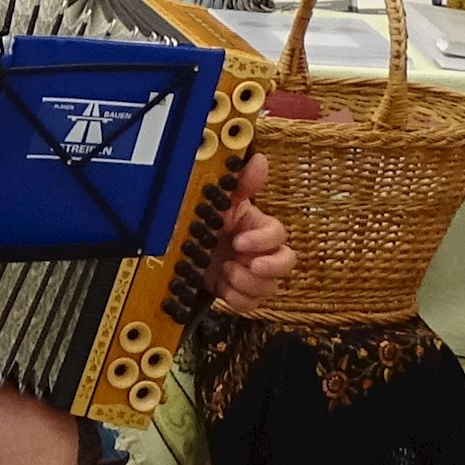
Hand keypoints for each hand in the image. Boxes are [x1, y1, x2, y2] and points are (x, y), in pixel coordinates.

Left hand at [205, 151, 296, 311]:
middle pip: (286, 264)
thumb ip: (241, 184)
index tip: (240, 241)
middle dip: (270, 268)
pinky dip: (237, 299)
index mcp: (257, 228)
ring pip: (269, 288)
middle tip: (249, 265)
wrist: (178, 249)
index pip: (278, 234)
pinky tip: (222, 288)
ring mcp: (250, 274)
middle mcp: (259, 252)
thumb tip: (259, 160)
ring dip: (247, 283)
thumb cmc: (204, 222)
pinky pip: (251, 304)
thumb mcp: (219, 201)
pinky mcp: (237, 292)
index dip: (263, 241)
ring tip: (225, 273)